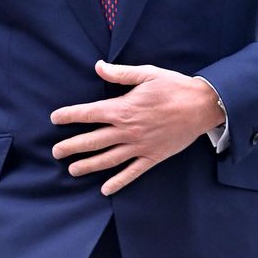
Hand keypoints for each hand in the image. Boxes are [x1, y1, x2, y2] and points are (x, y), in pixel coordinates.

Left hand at [51, 60, 225, 195]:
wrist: (202, 106)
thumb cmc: (174, 87)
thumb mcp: (147, 74)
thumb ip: (120, 74)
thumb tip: (98, 67)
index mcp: (123, 108)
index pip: (89, 113)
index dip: (70, 116)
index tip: (54, 119)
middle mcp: (128, 130)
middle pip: (93, 140)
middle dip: (71, 146)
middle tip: (55, 152)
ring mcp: (139, 146)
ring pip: (108, 159)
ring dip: (88, 165)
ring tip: (72, 170)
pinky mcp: (152, 157)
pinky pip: (132, 172)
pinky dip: (118, 182)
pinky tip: (105, 190)